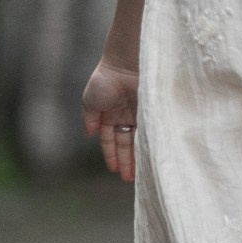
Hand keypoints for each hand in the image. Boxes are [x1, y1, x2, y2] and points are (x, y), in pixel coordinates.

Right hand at [82, 55, 139, 183]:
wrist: (126, 63)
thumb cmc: (106, 79)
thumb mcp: (90, 100)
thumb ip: (89, 119)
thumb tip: (90, 135)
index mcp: (109, 113)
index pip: (110, 139)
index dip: (112, 154)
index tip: (114, 170)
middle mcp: (125, 115)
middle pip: (125, 142)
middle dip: (125, 160)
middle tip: (127, 179)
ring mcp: (139, 113)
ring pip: (137, 140)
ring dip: (136, 157)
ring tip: (137, 174)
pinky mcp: (152, 110)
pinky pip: (148, 132)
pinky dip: (146, 145)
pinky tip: (147, 158)